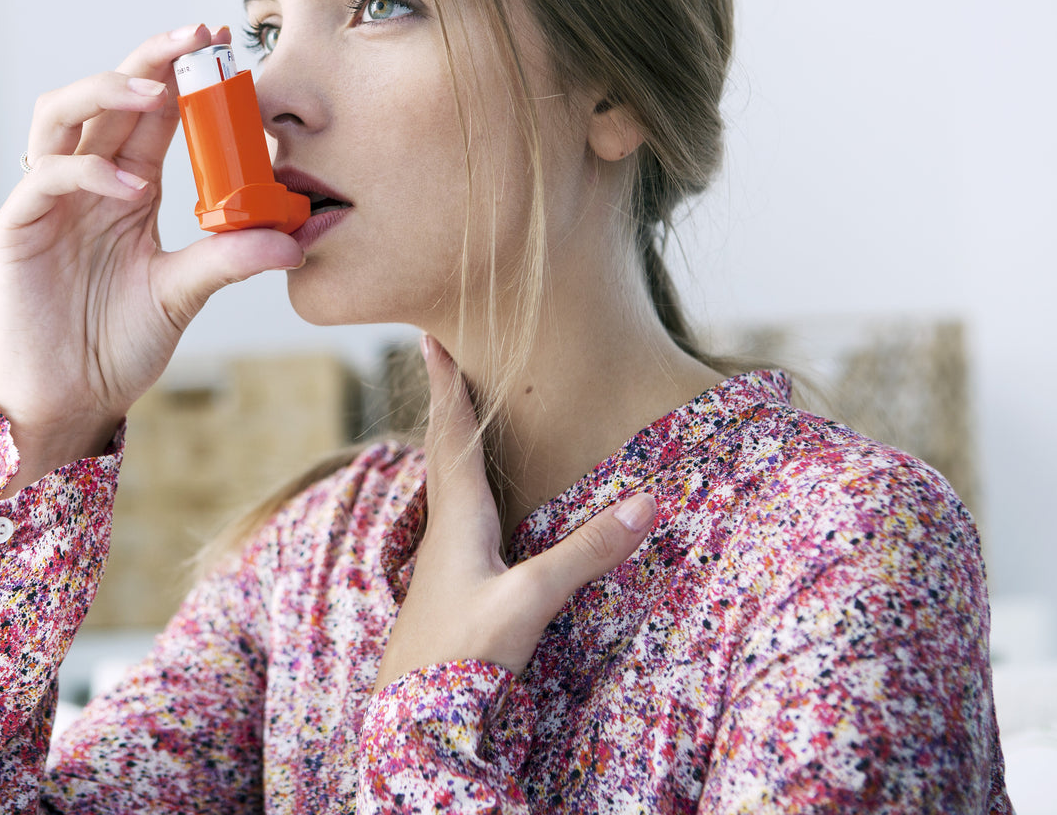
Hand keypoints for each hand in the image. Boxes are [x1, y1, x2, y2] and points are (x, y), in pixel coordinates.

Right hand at [0, 25, 302, 471]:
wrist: (75, 397)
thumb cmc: (121, 343)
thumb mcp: (187, 292)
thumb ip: (233, 258)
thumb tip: (298, 237)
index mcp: (126, 186)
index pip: (151, 112)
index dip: (180, 73)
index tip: (222, 44)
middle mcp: (84, 181)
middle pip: (106, 95)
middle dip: (150, 60)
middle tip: (196, 40)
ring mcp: (47, 200)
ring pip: (59, 113)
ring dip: (109, 93)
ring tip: (159, 96)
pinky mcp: (16, 228)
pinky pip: (46, 177)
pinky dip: (89, 171)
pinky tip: (131, 188)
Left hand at [373, 335, 657, 689]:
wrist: (410, 720)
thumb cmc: (457, 657)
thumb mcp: (530, 601)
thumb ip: (585, 553)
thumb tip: (646, 501)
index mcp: (457, 519)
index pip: (450, 435)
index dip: (445, 385)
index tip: (429, 337)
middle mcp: (444, 531)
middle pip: (441, 450)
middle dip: (445, 401)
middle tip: (438, 358)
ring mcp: (442, 561)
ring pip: (444, 483)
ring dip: (449, 442)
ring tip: (456, 415)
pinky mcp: (448, 587)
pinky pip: (454, 515)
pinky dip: (460, 486)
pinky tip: (470, 506)